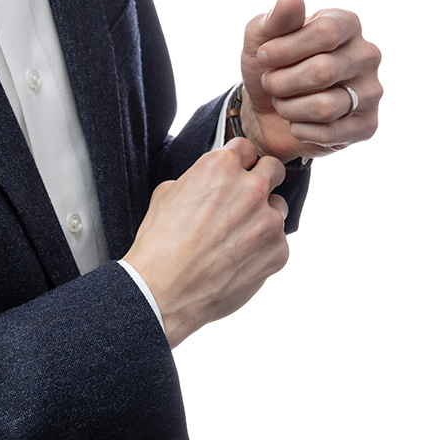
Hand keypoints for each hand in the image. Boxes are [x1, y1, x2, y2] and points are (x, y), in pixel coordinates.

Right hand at [125, 140, 289, 346]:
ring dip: (263, 217)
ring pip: (278, 208)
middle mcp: (251, 189)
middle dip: (262, 180)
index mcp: (221, 167)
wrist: (163, 291)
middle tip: (245, 199)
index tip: (237, 171)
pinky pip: (278, 242)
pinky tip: (238, 260)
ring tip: (235, 238)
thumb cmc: (159, 245)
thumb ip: (195, 180)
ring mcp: (269, 221)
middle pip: (274, 169)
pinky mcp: (279, 252)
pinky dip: (263, 249)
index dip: (240, 161)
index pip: (246, 148)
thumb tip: (205, 184)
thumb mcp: (166, 195)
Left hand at [239, 0, 382, 161]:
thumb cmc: (269, 66)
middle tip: (269, 84)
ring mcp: (372, 90)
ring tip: (282, 103)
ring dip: (289, 108)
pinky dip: (301, 130)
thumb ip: (276, 19)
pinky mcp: (368, 124)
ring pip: (326, 106)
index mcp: (346, 24)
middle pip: (324, 71)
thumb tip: (292, 0)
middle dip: (282, 82)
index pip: (326, 32)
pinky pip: (331, 132)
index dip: (287, 48)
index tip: (263, 56)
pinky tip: (296, 123)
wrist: (266, 111)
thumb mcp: (261, 38)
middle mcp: (367, 54)